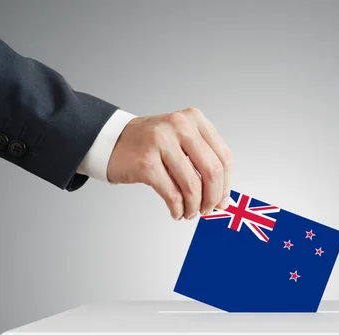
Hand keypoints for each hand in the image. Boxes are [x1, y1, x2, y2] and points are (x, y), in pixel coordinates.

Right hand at [107, 108, 232, 219]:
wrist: (111, 140)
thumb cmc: (150, 145)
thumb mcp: (182, 143)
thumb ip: (203, 165)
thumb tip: (223, 199)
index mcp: (194, 119)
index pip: (224, 157)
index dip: (226, 184)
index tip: (222, 200)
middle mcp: (180, 126)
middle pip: (212, 171)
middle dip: (212, 197)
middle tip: (207, 210)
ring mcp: (161, 142)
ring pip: (192, 186)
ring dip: (193, 206)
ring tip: (189, 212)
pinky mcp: (146, 162)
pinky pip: (172, 194)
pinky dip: (178, 208)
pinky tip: (176, 212)